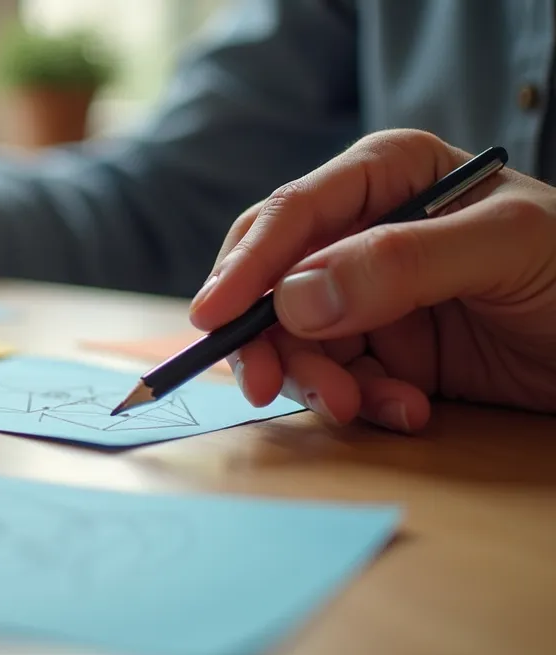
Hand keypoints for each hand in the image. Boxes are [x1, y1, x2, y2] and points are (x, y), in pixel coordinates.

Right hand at [188, 129, 555, 432]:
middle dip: (266, 337)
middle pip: (272, 280)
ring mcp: (368, 295)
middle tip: (269, 387)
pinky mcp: (384, 353)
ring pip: (294, 340)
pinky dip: (361, 404)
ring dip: (318, 382)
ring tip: (362, 410)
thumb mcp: (506, 249)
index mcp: (387, 175)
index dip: (246, 265)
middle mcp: (364, 231)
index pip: (293, 213)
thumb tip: (293, 299)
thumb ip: (400, 263)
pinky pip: (337, 380)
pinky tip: (408, 413)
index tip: (215, 317)